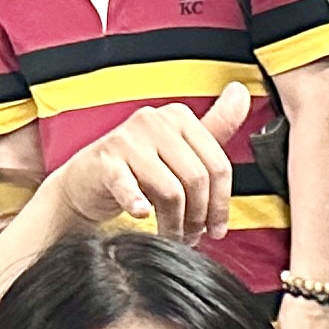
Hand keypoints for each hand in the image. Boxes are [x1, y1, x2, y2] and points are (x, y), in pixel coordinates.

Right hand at [45, 82, 248, 240]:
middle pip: (198, 179)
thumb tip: (242, 92)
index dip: (221, 204)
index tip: (217, 229)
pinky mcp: (105, 161)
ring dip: (174, 225)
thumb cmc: (138, 170)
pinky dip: (138, 204)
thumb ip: (215, 125)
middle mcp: (155, 121)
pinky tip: (141, 215)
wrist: (86, 184)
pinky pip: (130, 187)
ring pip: (172, 191)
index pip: (218, 165)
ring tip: (170, 236)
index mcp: (179, 117)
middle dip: (198, 217)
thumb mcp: (181, 149)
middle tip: (190, 236)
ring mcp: (128, 139)